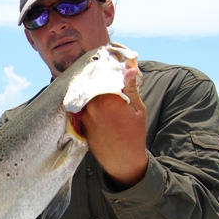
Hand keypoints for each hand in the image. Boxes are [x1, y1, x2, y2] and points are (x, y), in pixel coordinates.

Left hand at [81, 66, 147, 188]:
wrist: (122, 160)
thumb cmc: (134, 134)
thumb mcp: (138, 109)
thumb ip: (131, 87)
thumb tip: (130, 68)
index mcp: (107, 100)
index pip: (103, 75)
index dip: (107, 65)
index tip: (110, 57)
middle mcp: (92, 106)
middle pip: (90, 82)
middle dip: (97, 74)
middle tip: (103, 66)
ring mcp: (84, 115)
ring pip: (85, 93)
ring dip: (91, 86)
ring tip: (101, 80)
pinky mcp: (81, 122)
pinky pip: (83, 105)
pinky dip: (88, 98)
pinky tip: (96, 96)